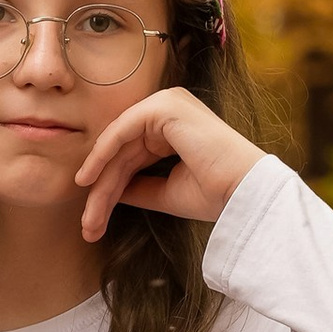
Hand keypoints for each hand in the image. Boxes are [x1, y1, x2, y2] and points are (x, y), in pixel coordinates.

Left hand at [75, 90, 263, 243]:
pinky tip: (88, 181)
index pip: (131, 157)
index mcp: (174, 126)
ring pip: (118, 146)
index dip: (110, 190)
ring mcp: (167, 104)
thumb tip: (108, 191)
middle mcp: (169, 109)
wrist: (243, 193)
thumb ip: (137, 187)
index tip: (94, 223)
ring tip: (89, 219)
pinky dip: (102, 156)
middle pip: (122, 153)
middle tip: (88, 227)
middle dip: (102, 192)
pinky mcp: (164, 107)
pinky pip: (121, 131)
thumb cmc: (216, 194)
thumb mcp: (165, 192)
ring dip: (100, 183)